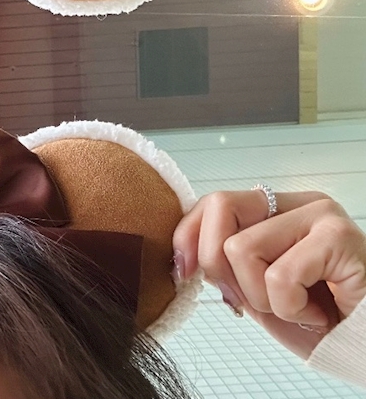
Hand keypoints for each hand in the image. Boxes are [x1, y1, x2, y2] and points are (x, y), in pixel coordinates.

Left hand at [173, 190, 365, 358]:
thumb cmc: (322, 321)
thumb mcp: (258, 292)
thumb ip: (225, 267)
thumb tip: (183, 259)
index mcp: (276, 211)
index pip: (213, 203)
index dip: (188, 236)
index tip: (185, 272)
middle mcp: (298, 204)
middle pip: (220, 208)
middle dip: (220, 266)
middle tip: (255, 300)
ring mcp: (321, 215)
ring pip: (241, 248)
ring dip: (262, 298)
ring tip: (297, 308)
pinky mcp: (339, 237)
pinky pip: (279, 277)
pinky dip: (291, 309)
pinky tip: (318, 314)